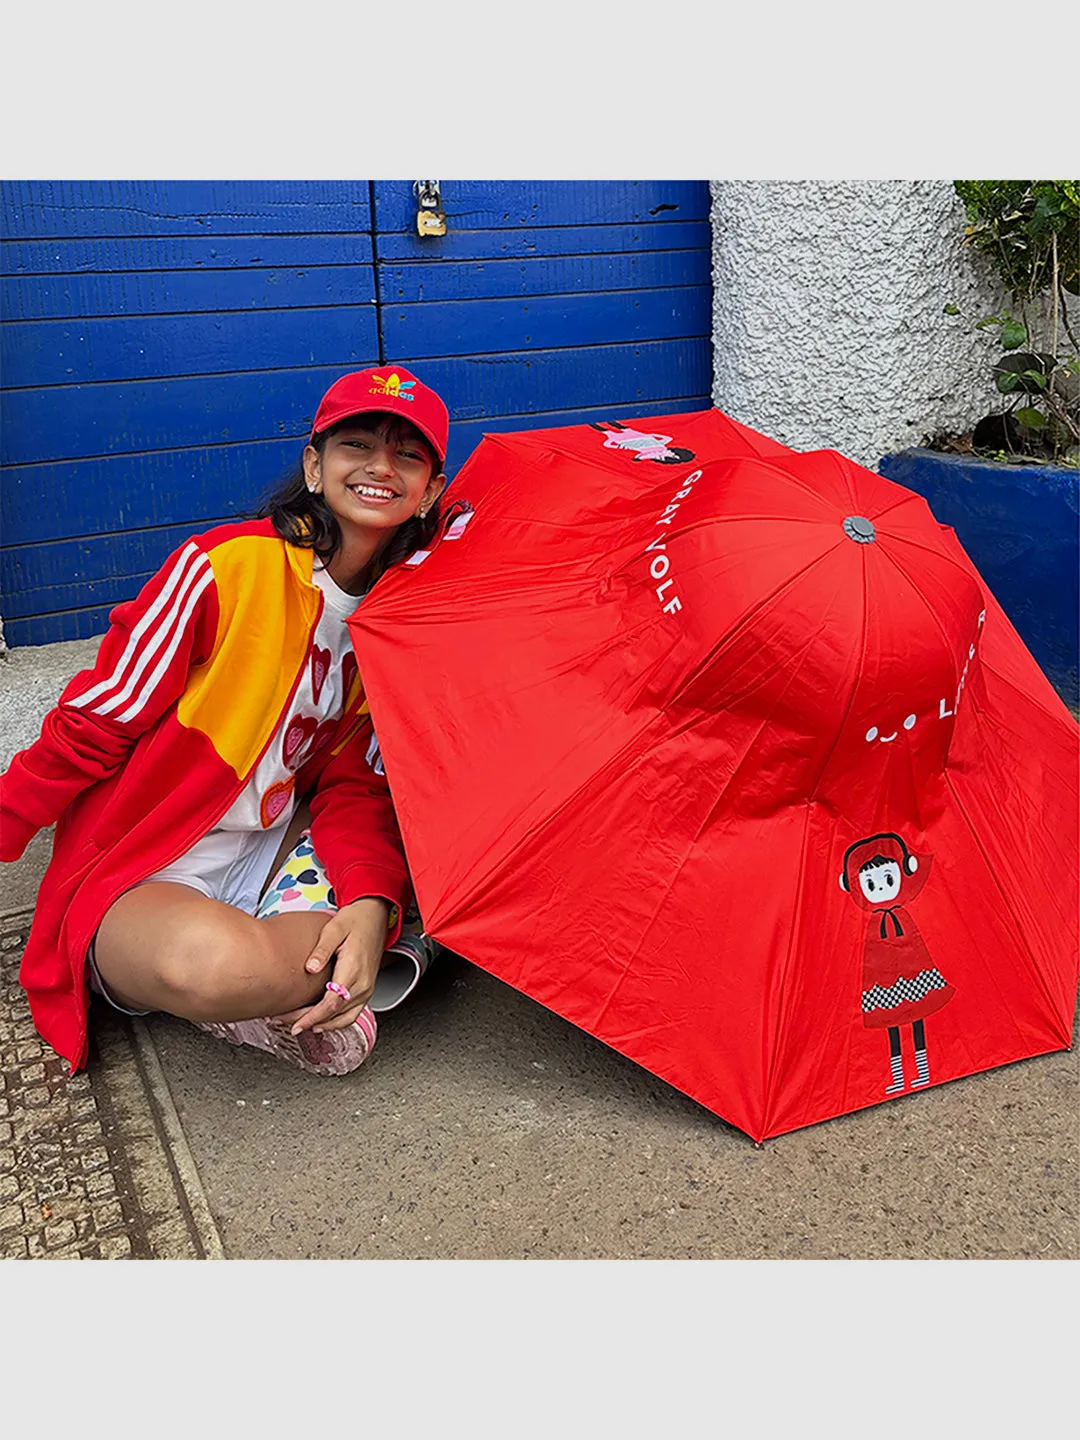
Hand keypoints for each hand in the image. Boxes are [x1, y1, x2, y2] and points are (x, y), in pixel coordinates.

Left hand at [286, 897, 390, 1034]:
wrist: (375, 917)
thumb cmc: (356, 921)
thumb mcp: (335, 928)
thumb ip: (322, 949)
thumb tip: (310, 968)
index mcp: (353, 969)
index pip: (332, 1003)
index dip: (312, 1017)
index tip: (296, 1023)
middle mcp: (363, 983)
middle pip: (335, 1014)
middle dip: (311, 1022)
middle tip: (288, 1024)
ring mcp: (366, 989)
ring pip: (345, 1018)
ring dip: (323, 1026)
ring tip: (301, 1026)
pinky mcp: (366, 990)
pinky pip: (352, 1014)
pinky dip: (336, 1022)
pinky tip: (320, 1023)